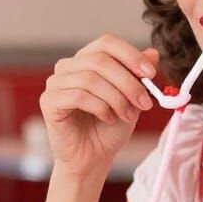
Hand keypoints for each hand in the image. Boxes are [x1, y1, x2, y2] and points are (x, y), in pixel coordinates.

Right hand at [40, 34, 158, 178]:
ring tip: (127, 116)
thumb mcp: (132, 99)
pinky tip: (108, 119)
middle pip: (100, 60)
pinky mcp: (49, 102)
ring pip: (91, 79)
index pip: (107, 43)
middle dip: (128, 82)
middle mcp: (68, 67)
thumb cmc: (110, 128)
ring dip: (116, 99)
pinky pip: (78, 96)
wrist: (93, 158)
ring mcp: (55, 83)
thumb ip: (140, 76)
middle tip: (144, 103)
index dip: (131, 55)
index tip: (151, 73)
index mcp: (88, 60)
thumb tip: (153, 53)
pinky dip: (100, 108)